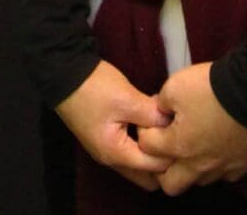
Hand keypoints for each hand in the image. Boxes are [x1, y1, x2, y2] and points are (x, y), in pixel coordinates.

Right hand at [55, 61, 173, 190]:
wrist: (63, 72)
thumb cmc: (94, 88)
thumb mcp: (126, 98)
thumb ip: (152, 115)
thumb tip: (173, 125)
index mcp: (115, 153)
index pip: (154, 168)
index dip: (171, 153)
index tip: (183, 134)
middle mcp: (110, 159)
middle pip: (146, 175)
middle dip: (163, 161)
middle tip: (176, 137)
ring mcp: (105, 149)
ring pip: (137, 164)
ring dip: (152, 152)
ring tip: (166, 130)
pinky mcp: (104, 137)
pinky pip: (130, 151)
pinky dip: (141, 144)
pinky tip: (151, 125)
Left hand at [136, 62, 246, 194]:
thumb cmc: (211, 88)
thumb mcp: (175, 85)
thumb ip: (161, 103)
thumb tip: (160, 112)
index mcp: (178, 146)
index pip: (147, 148)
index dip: (145, 130)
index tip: (152, 119)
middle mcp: (198, 165)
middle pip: (170, 184)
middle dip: (162, 168)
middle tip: (166, 146)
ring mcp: (222, 168)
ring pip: (198, 181)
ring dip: (191, 167)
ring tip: (193, 144)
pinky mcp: (242, 165)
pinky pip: (224, 175)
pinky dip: (217, 165)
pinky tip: (217, 148)